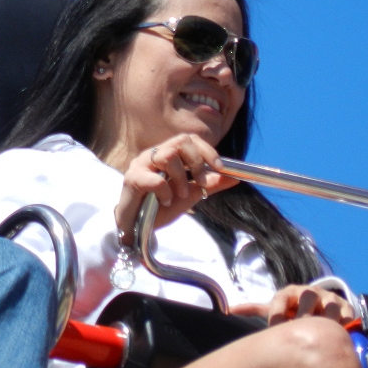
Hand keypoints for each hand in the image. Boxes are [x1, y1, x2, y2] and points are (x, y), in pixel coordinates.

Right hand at [113, 133, 237, 244]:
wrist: (137, 227)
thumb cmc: (160, 208)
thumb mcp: (190, 195)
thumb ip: (210, 185)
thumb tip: (235, 178)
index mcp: (167, 154)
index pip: (189, 140)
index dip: (207, 151)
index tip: (220, 168)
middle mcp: (153, 154)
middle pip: (180, 141)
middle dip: (196, 162)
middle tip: (201, 182)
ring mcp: (141, 164)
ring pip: (168, 156)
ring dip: (181, 178)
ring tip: (180, 195)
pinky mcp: (132, 178)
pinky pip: (156, 179)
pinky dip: (166, 192)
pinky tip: (164, 202)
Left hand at [231, 284, 355, 326]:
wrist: (320, 305)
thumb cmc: (291, 309)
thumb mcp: (275, 308)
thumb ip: (254, 309)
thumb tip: (229, 310)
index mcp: (289, 292)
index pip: (280, 298)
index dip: (277, 312)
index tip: (275, 327)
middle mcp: (308, 292)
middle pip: (306, 298)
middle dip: (303, 316)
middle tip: (300, 332)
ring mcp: (328, 297)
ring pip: (328, 306)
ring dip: (326, 320)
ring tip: (321, 334)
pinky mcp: (345, 305)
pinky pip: (346, 314)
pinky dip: (344, 323)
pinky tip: (340, 333)